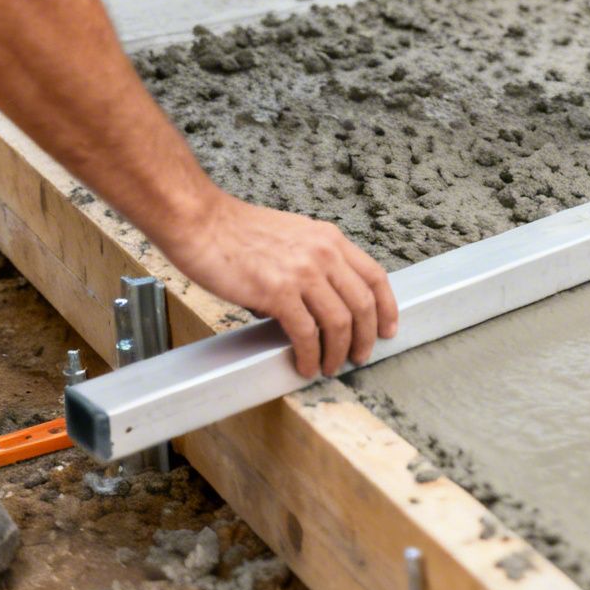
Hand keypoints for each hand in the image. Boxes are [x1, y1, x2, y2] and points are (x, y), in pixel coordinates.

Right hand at [160, 195, 398, 377]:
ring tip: (330, 367)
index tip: (388, 329)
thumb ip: (311, 264)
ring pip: (339, 322)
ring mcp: (302, 272)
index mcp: (329, 239)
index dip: (387, 308)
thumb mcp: (291, 236)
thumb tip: (315, 304)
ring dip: (339, 352)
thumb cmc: (235, 231)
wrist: (201, 222)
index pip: (375, 276)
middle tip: (360, 357)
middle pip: (363, 304)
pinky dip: (310, 355)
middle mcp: (323, 254)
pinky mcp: (277, 292)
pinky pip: (306, 333)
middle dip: (366, 338)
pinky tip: (305, 365)